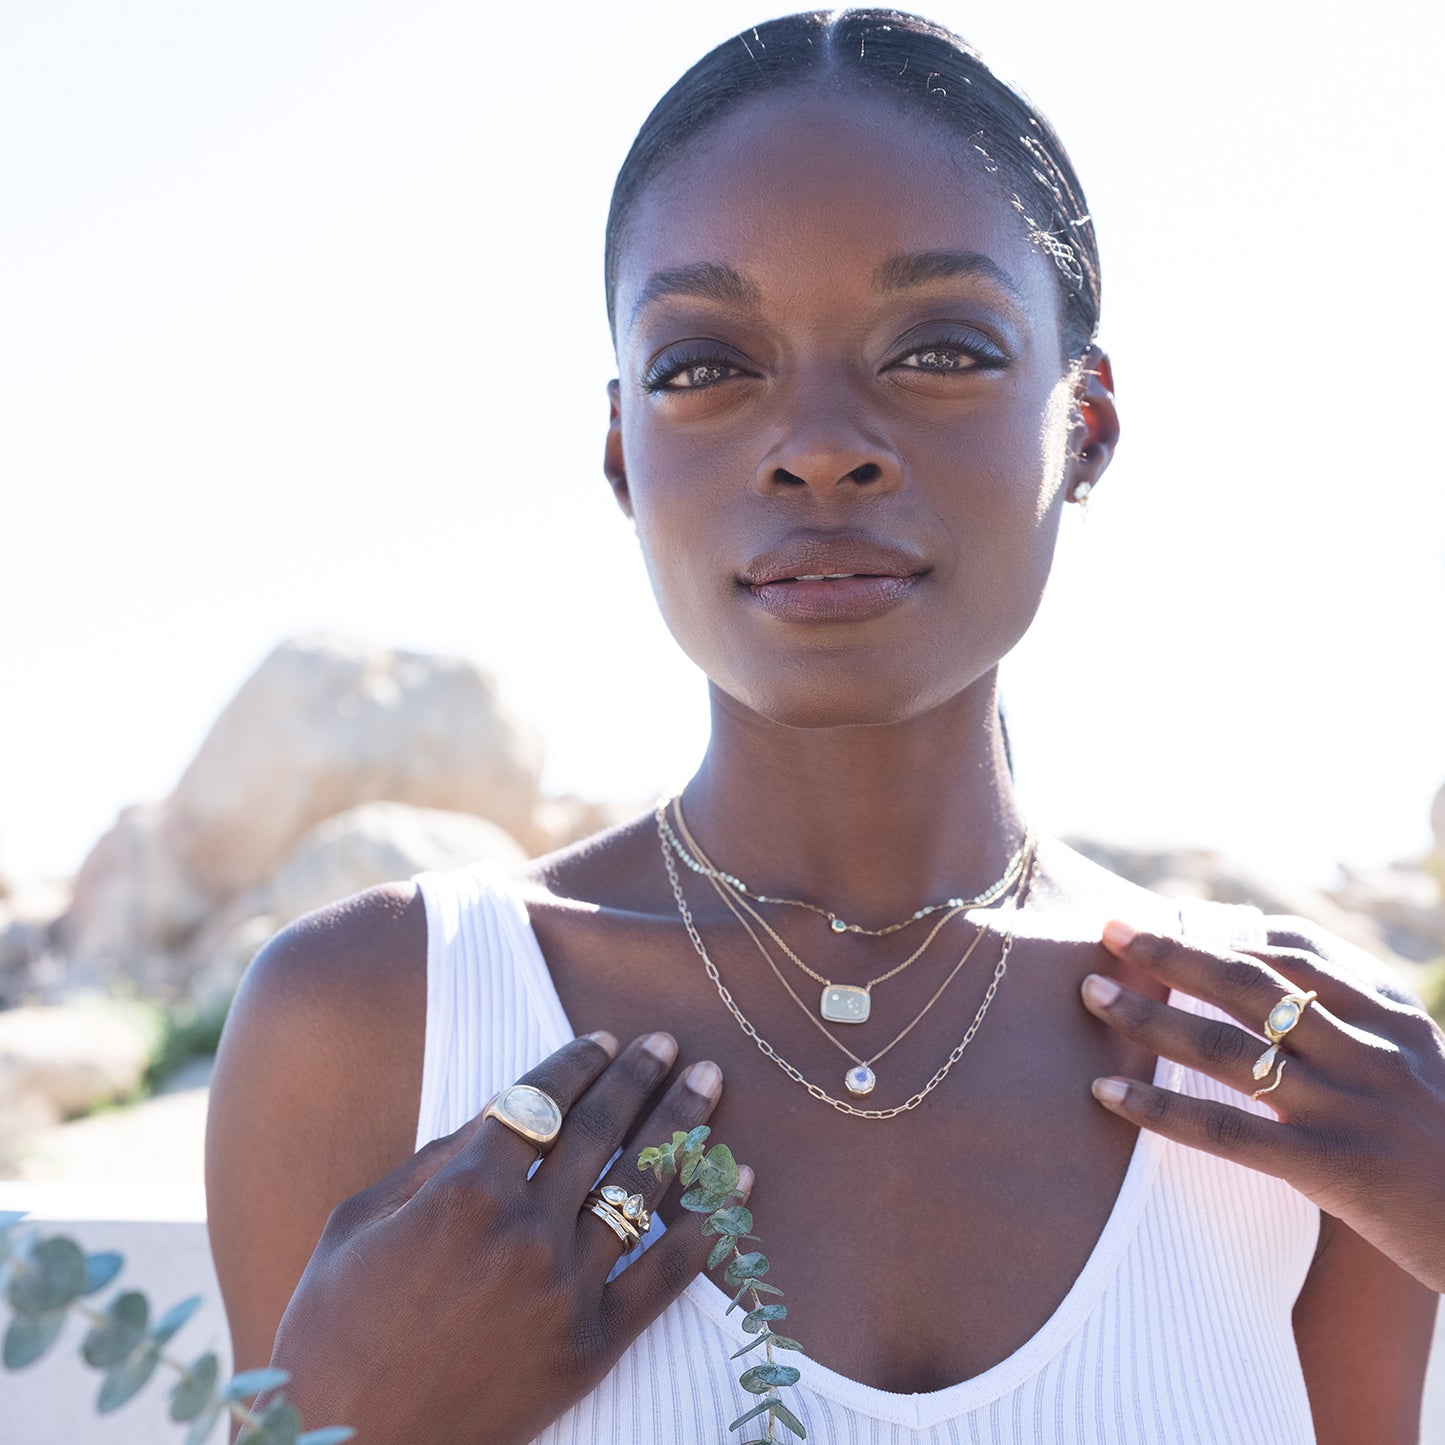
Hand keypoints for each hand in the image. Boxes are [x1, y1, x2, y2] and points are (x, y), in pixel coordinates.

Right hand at [263, 1031, 741, 1443]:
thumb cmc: (331, 1333)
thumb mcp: (357, 1224)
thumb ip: (431, 1162)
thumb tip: (494, 1120)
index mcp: (462, 1191)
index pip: (538, 1102)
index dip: (575, 1063)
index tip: (602, 1040)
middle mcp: (523, 1230)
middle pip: (598, 1131)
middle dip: (638, 1077)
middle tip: (668, 1044)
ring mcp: (564, 1289)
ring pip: (641, 1187)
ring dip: (682, 1125)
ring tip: (711, 1083)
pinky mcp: (592, 1345)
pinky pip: (667, 1274)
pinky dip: (708, 1223)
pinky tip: (738, 1182)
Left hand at [1080, 917, 1444, 1292]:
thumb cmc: (1441, 1141)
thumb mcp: (1413, 1060)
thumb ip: (1351, 1015)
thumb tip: (1259, 961)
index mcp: (1392, 1014)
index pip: (1295, 949)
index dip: (1222, 929)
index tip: (1162, 916)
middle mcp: (1371, 1050)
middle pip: (1250, 982)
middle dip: (1172, 951)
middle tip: (1109, 930)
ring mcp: (1351, 1107)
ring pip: (1228, 1046)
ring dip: (1149, 1017)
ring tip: (1092, 994)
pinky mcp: (1335, 1170)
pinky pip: (1229, 1131)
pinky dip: (1161, 1110)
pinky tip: (1107, 1095)